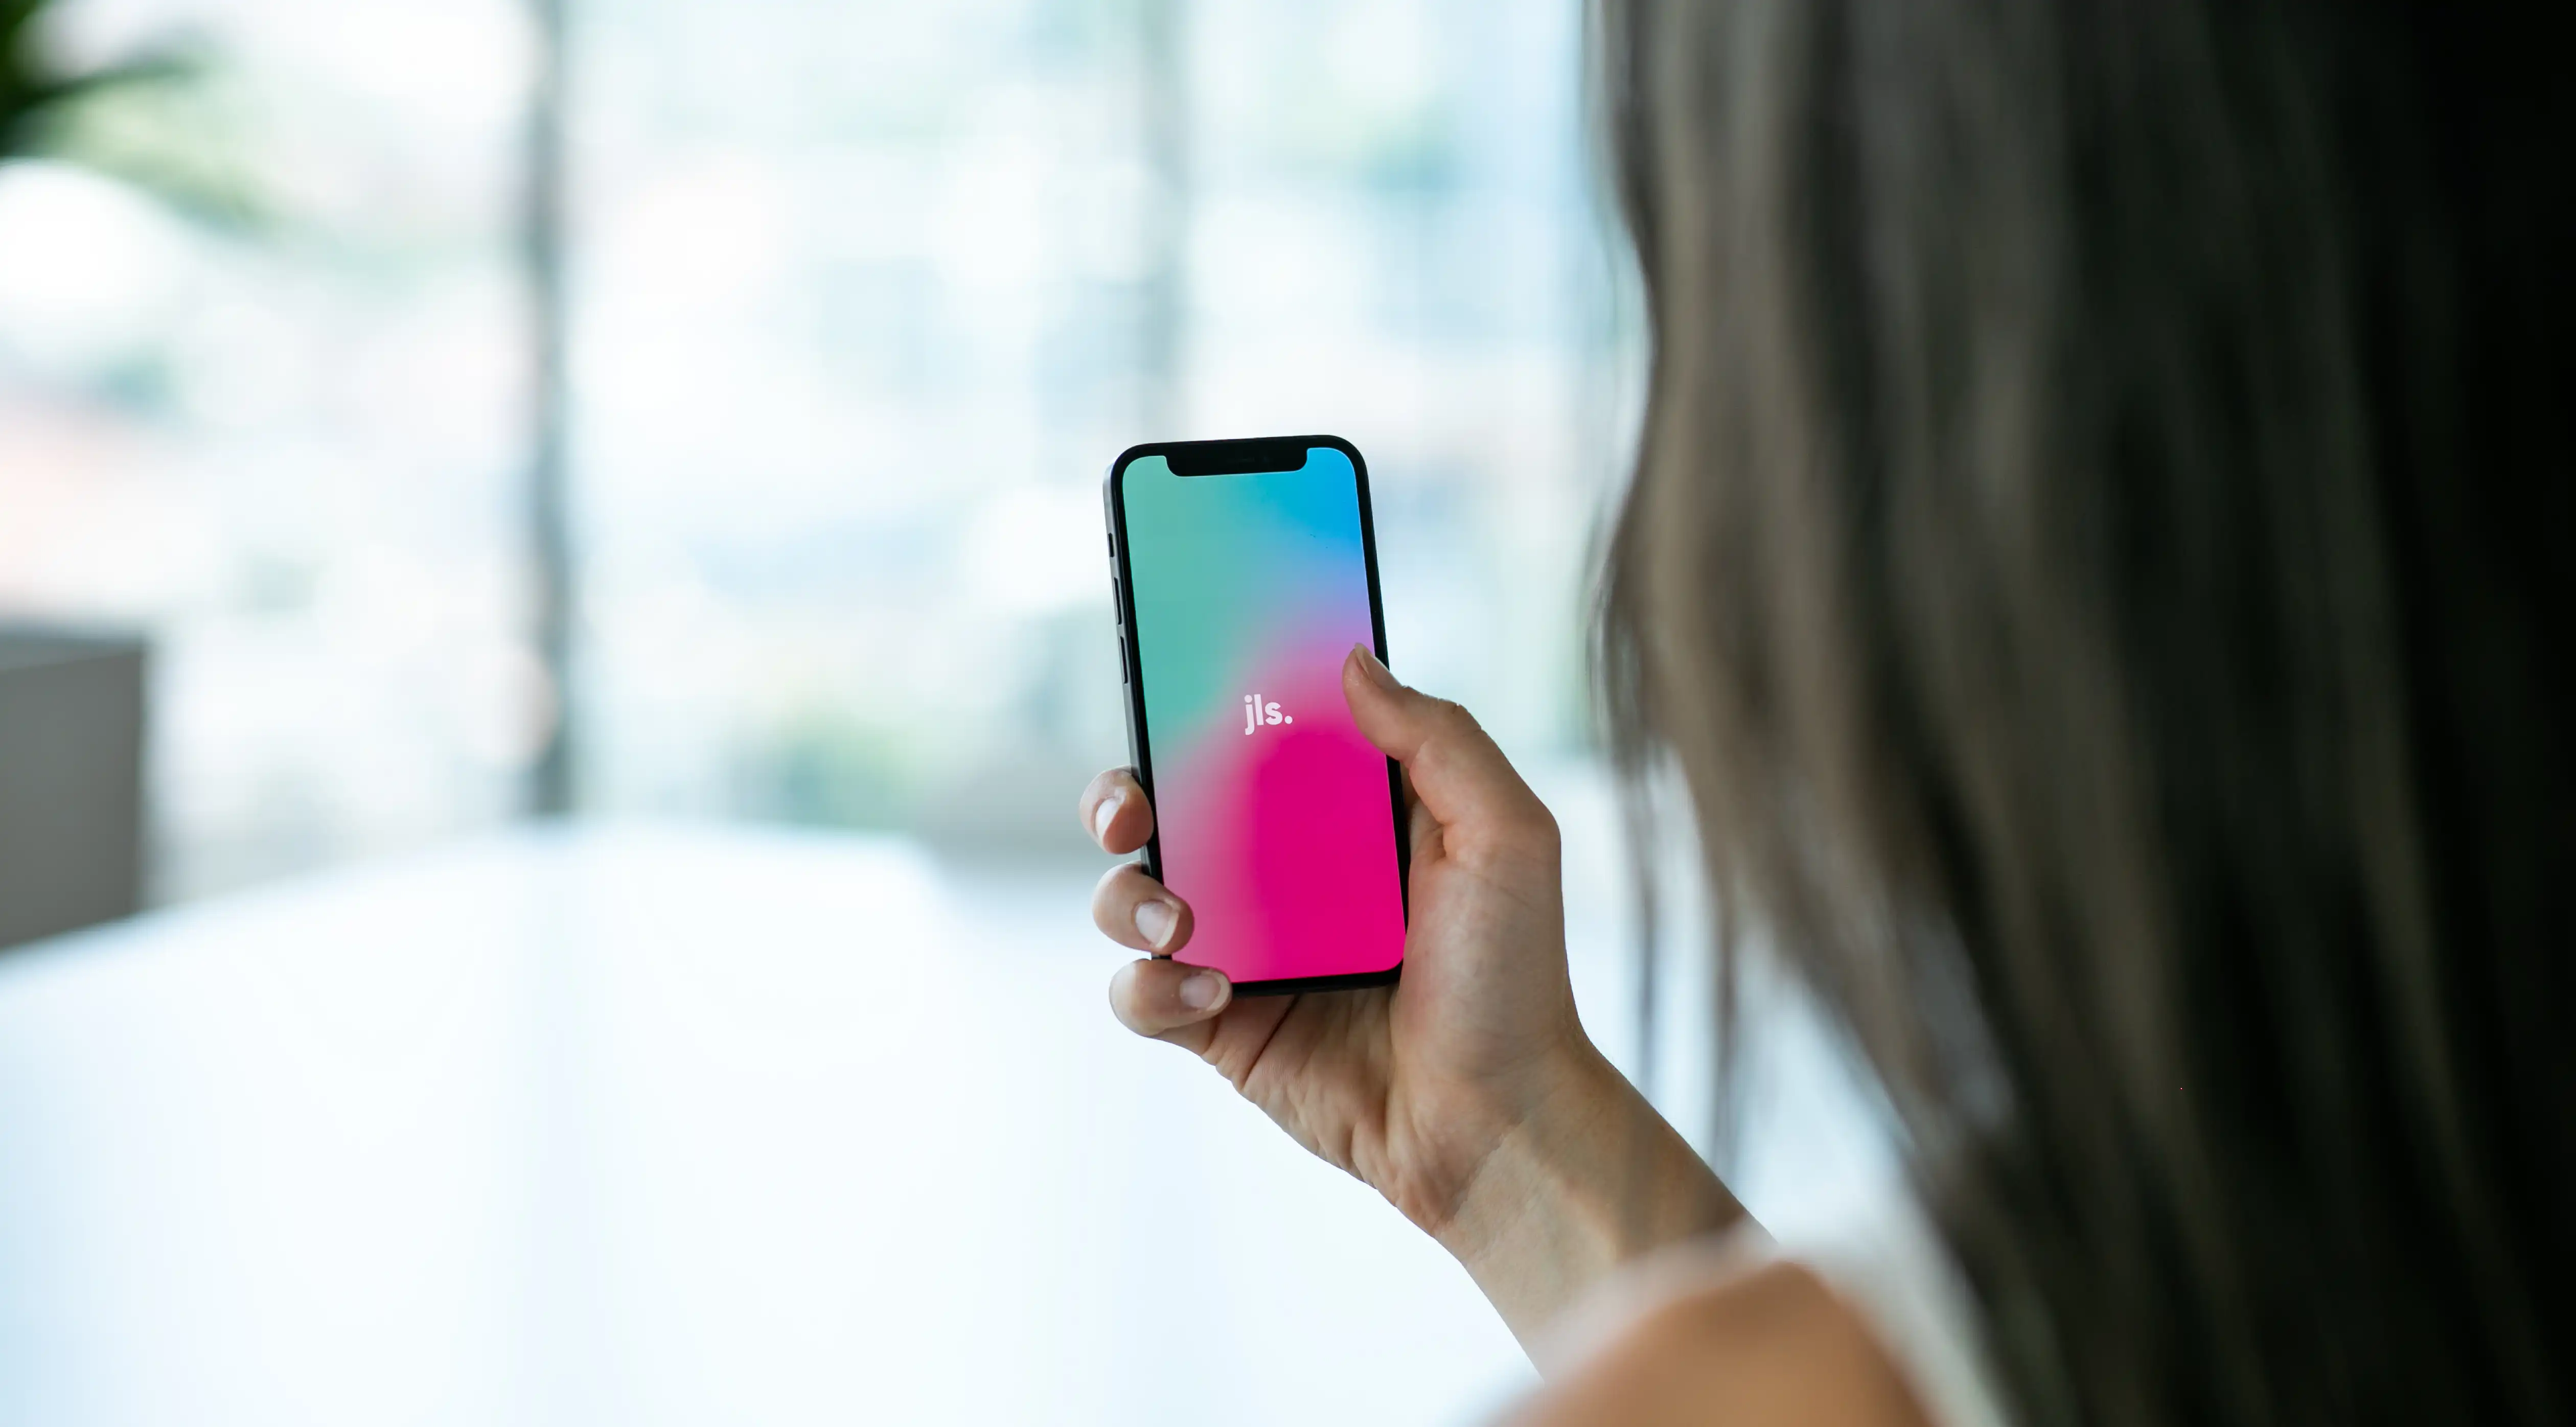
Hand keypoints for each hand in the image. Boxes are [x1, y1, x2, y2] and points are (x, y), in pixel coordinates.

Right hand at [1080, 647, 1740, 1344]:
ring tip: (1177, 921)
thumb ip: (1435, 737)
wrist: (1497, 1120)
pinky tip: (1215, 994)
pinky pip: (1141, 993)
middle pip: (1166, 806)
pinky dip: (1155, 989)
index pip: (1255, 735)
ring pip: (1130, 895)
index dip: (1203, 699)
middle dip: (1123, 793)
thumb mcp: (1505, 834)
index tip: (1169, 669)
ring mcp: (1243, 948)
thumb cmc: (1514, 978)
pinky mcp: (1218, 1025)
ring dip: (1127, 896)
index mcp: (1343, 814)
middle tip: (1133, 805)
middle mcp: (1281, 873)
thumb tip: (1350, 659)